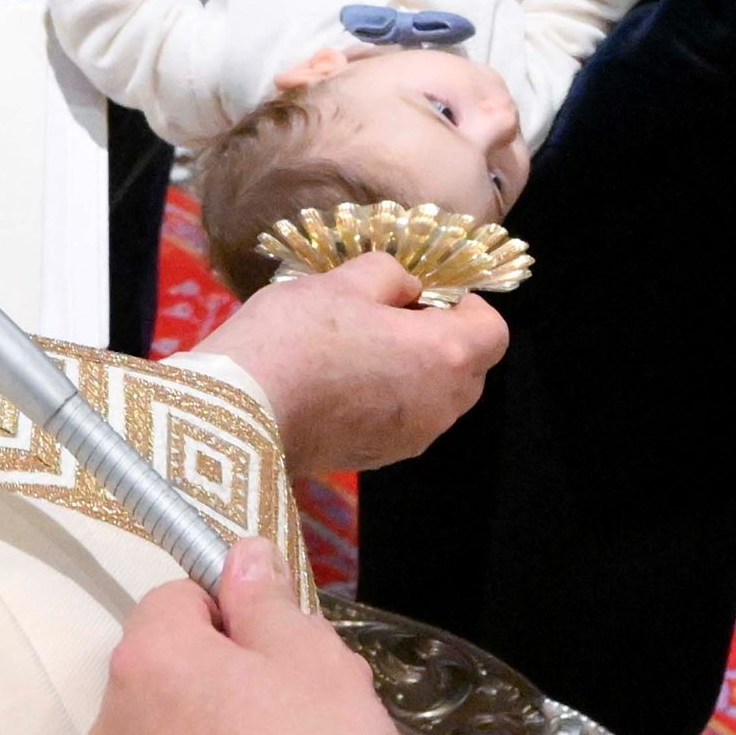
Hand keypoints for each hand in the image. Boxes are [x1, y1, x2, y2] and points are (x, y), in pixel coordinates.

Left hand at [88, 538, 411, 734]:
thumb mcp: (314, 661)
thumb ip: (267, 601)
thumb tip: (243, 560)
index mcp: (150, 663)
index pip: (175, 599)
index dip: (233, 613)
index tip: (277, 645)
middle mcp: (114, 729)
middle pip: (166, 674)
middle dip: (223, 681)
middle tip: (297, 714)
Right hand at [199, 254, 504, 472]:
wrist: (242, 411)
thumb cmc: (297, 337)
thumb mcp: (345, 281)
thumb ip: (391, 276)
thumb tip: (406, 289)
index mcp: (444, 355)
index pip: (493, 331)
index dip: (470, 306)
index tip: (432, 294)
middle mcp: (440, 405)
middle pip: (468, 368)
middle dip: (443, 339)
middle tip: (392, 315)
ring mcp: (411, 438)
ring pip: (435, 397)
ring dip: (414, 372)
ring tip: (361, 347)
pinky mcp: (378, 458)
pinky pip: (403, 421)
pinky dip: (388, 399)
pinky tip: (340, 381)